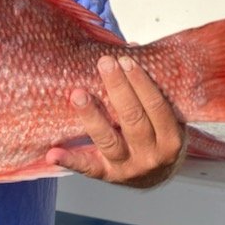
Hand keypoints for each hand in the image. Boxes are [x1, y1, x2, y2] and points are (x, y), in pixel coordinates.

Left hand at [46, 55, 185, 187]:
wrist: (158, 176)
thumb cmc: (160, 137)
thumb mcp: (167, 117)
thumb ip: (150, 88)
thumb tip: (131, 48)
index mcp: (171, 139)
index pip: (156, 106)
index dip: (140, 82)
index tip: (125, 59)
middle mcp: (151, 156)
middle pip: (132, 119)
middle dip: (118, 88)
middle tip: (104, 63)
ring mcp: (128, 168)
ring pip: (108, 140)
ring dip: (91, 116)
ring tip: (77, 95)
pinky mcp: (107, 175)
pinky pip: (87, 167)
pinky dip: (69, 160)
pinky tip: (53, 153)